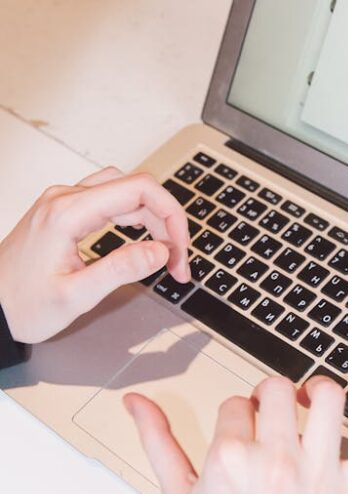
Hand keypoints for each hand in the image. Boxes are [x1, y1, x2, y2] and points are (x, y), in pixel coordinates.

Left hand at [0, 166, 190, 343]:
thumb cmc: (21, 305)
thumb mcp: (75, 297)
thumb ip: (120, 270)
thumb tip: (160, 251)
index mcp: (68, 213)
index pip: (140, 190)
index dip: (171, 216)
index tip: (179, 250)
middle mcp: (65, 198)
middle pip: (136, 188)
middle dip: (166, 222)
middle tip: (175, 262)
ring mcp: (62, 201)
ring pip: (124, 191)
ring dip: (151, 217)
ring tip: (162, 252)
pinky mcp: (63, 210)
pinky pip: (108, 199)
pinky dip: (132, 215)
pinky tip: (139, 238)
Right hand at [125, 375, 347, 493]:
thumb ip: (158, 442)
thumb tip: (136, 402)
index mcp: (229, 460)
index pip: (235, 404)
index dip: (234, 415)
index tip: (237, 432)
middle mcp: (275, 460)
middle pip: (277, 390)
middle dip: (268, 395)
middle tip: (268, 412)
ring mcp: (318, 475)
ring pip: (328, 398)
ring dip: (317, 390)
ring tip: (309, 400)